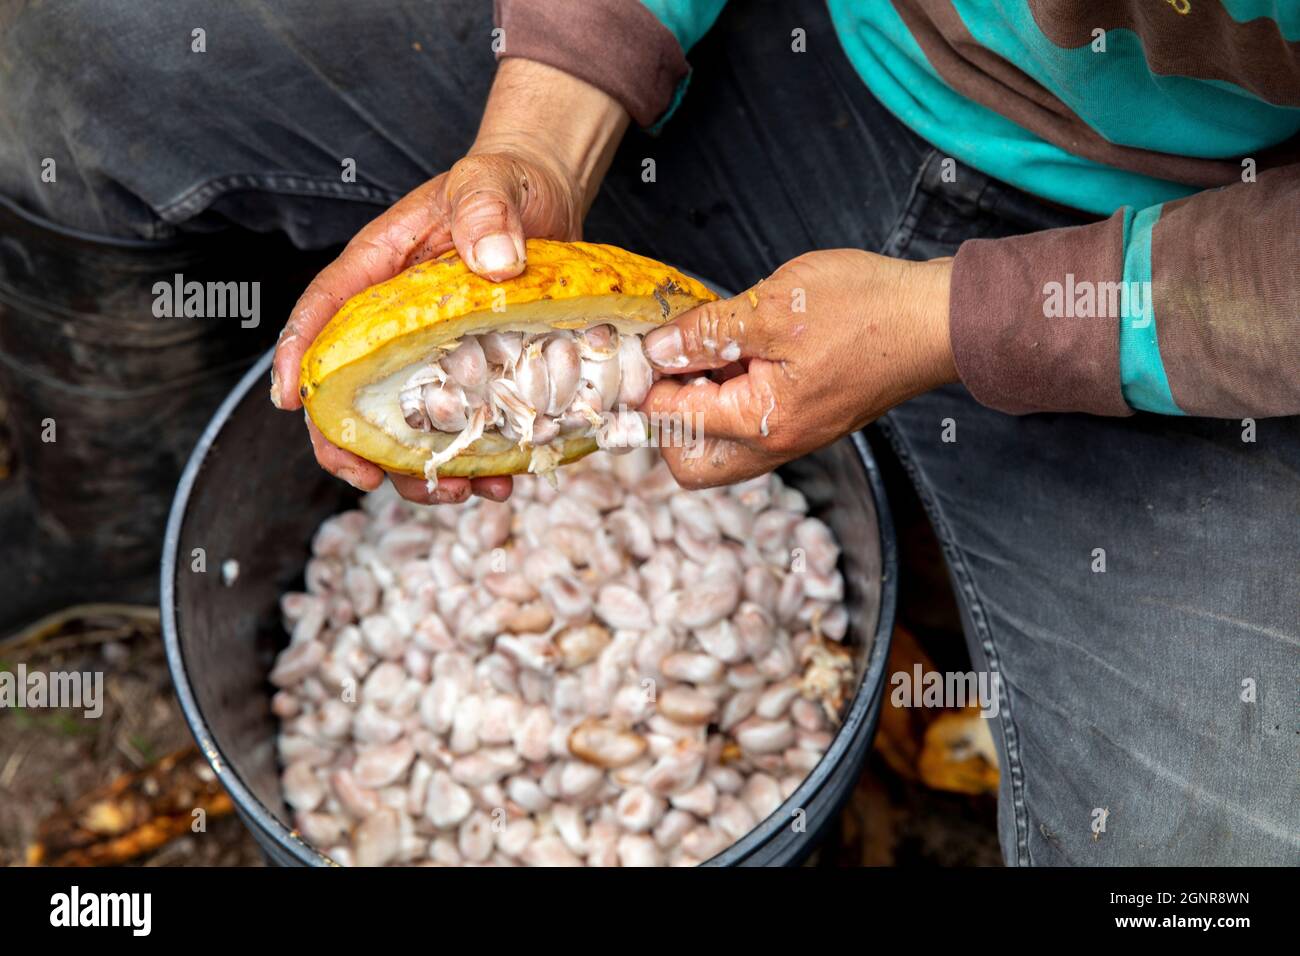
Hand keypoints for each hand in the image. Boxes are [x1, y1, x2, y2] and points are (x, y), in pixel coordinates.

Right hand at [271, 59, 627, 503]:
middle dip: (352, 443)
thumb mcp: (491, 183)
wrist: (548, 199)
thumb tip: (496, 261)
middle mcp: (396, 322)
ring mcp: (435, 354)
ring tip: (454, 492)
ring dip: (421, 468)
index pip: (324, 313)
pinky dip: (478, 459)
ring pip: (408, 423)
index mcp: (379, 270)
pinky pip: (465, 425)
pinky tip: (503, 479)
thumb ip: (485, 209)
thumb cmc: (506, 184)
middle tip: (370, 479)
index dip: (298, 357)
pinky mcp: (474, 373)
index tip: (289, 402)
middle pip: (353, 389)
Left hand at [640, 249, 956, 487]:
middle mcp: (776, 444)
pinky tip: (735, 354)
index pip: (674, 422)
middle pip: (691, 464)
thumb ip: (709, 333)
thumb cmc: (867, 309)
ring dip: (698, 409)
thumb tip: (658, 349)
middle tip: (668, 365)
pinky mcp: (805, 422)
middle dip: (666, 419)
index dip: (647, 384)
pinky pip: (749, 429)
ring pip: (720, 451)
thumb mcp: (775, 305)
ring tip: (704, 353)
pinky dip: (729, 399)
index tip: (638, 348)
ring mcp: (792, 438)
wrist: (936, 320)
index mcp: (762, 422)